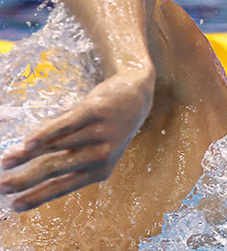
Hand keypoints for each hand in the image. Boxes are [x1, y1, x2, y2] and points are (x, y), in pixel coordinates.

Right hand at [0, 69, 153, 210]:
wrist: (137, 96)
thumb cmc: (109, 128)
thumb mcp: (96, 149)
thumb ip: (67, 157)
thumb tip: (27, 161)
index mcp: (100, 171)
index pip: (63, 187)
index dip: (38, 197)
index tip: (14, 206)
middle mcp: (101, 155)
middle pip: (55, 169)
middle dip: (25, 180)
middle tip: (1, 187)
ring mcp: (99, 133)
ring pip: (55, 147)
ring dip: (26, 155)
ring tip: (5, 161)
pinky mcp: (95, 112)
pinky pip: (65, 125)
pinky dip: (45, 134)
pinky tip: (27, 143)